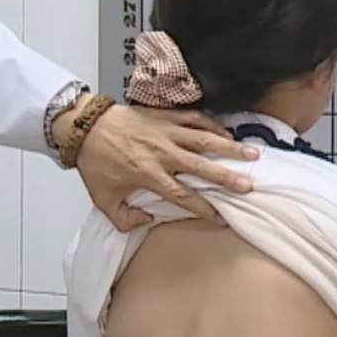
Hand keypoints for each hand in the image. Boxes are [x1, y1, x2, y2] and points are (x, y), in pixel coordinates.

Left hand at [64, 104, 258, 231]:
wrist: (85, 127)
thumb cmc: (95, 161)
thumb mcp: (103, 199)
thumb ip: (124, 218)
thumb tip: (148, 220)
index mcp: (149, 175)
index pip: (183, 195)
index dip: (203, 208)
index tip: (220, 217)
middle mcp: (162, 153)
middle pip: (202, 167)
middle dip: (228, 178)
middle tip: (249, 185)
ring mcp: (166, 132)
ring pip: (205, 139)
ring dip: (230, 147)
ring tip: (252, 154)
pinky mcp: (165, 116)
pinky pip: (195, 119)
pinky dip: (213, 125)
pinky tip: (226, 133)